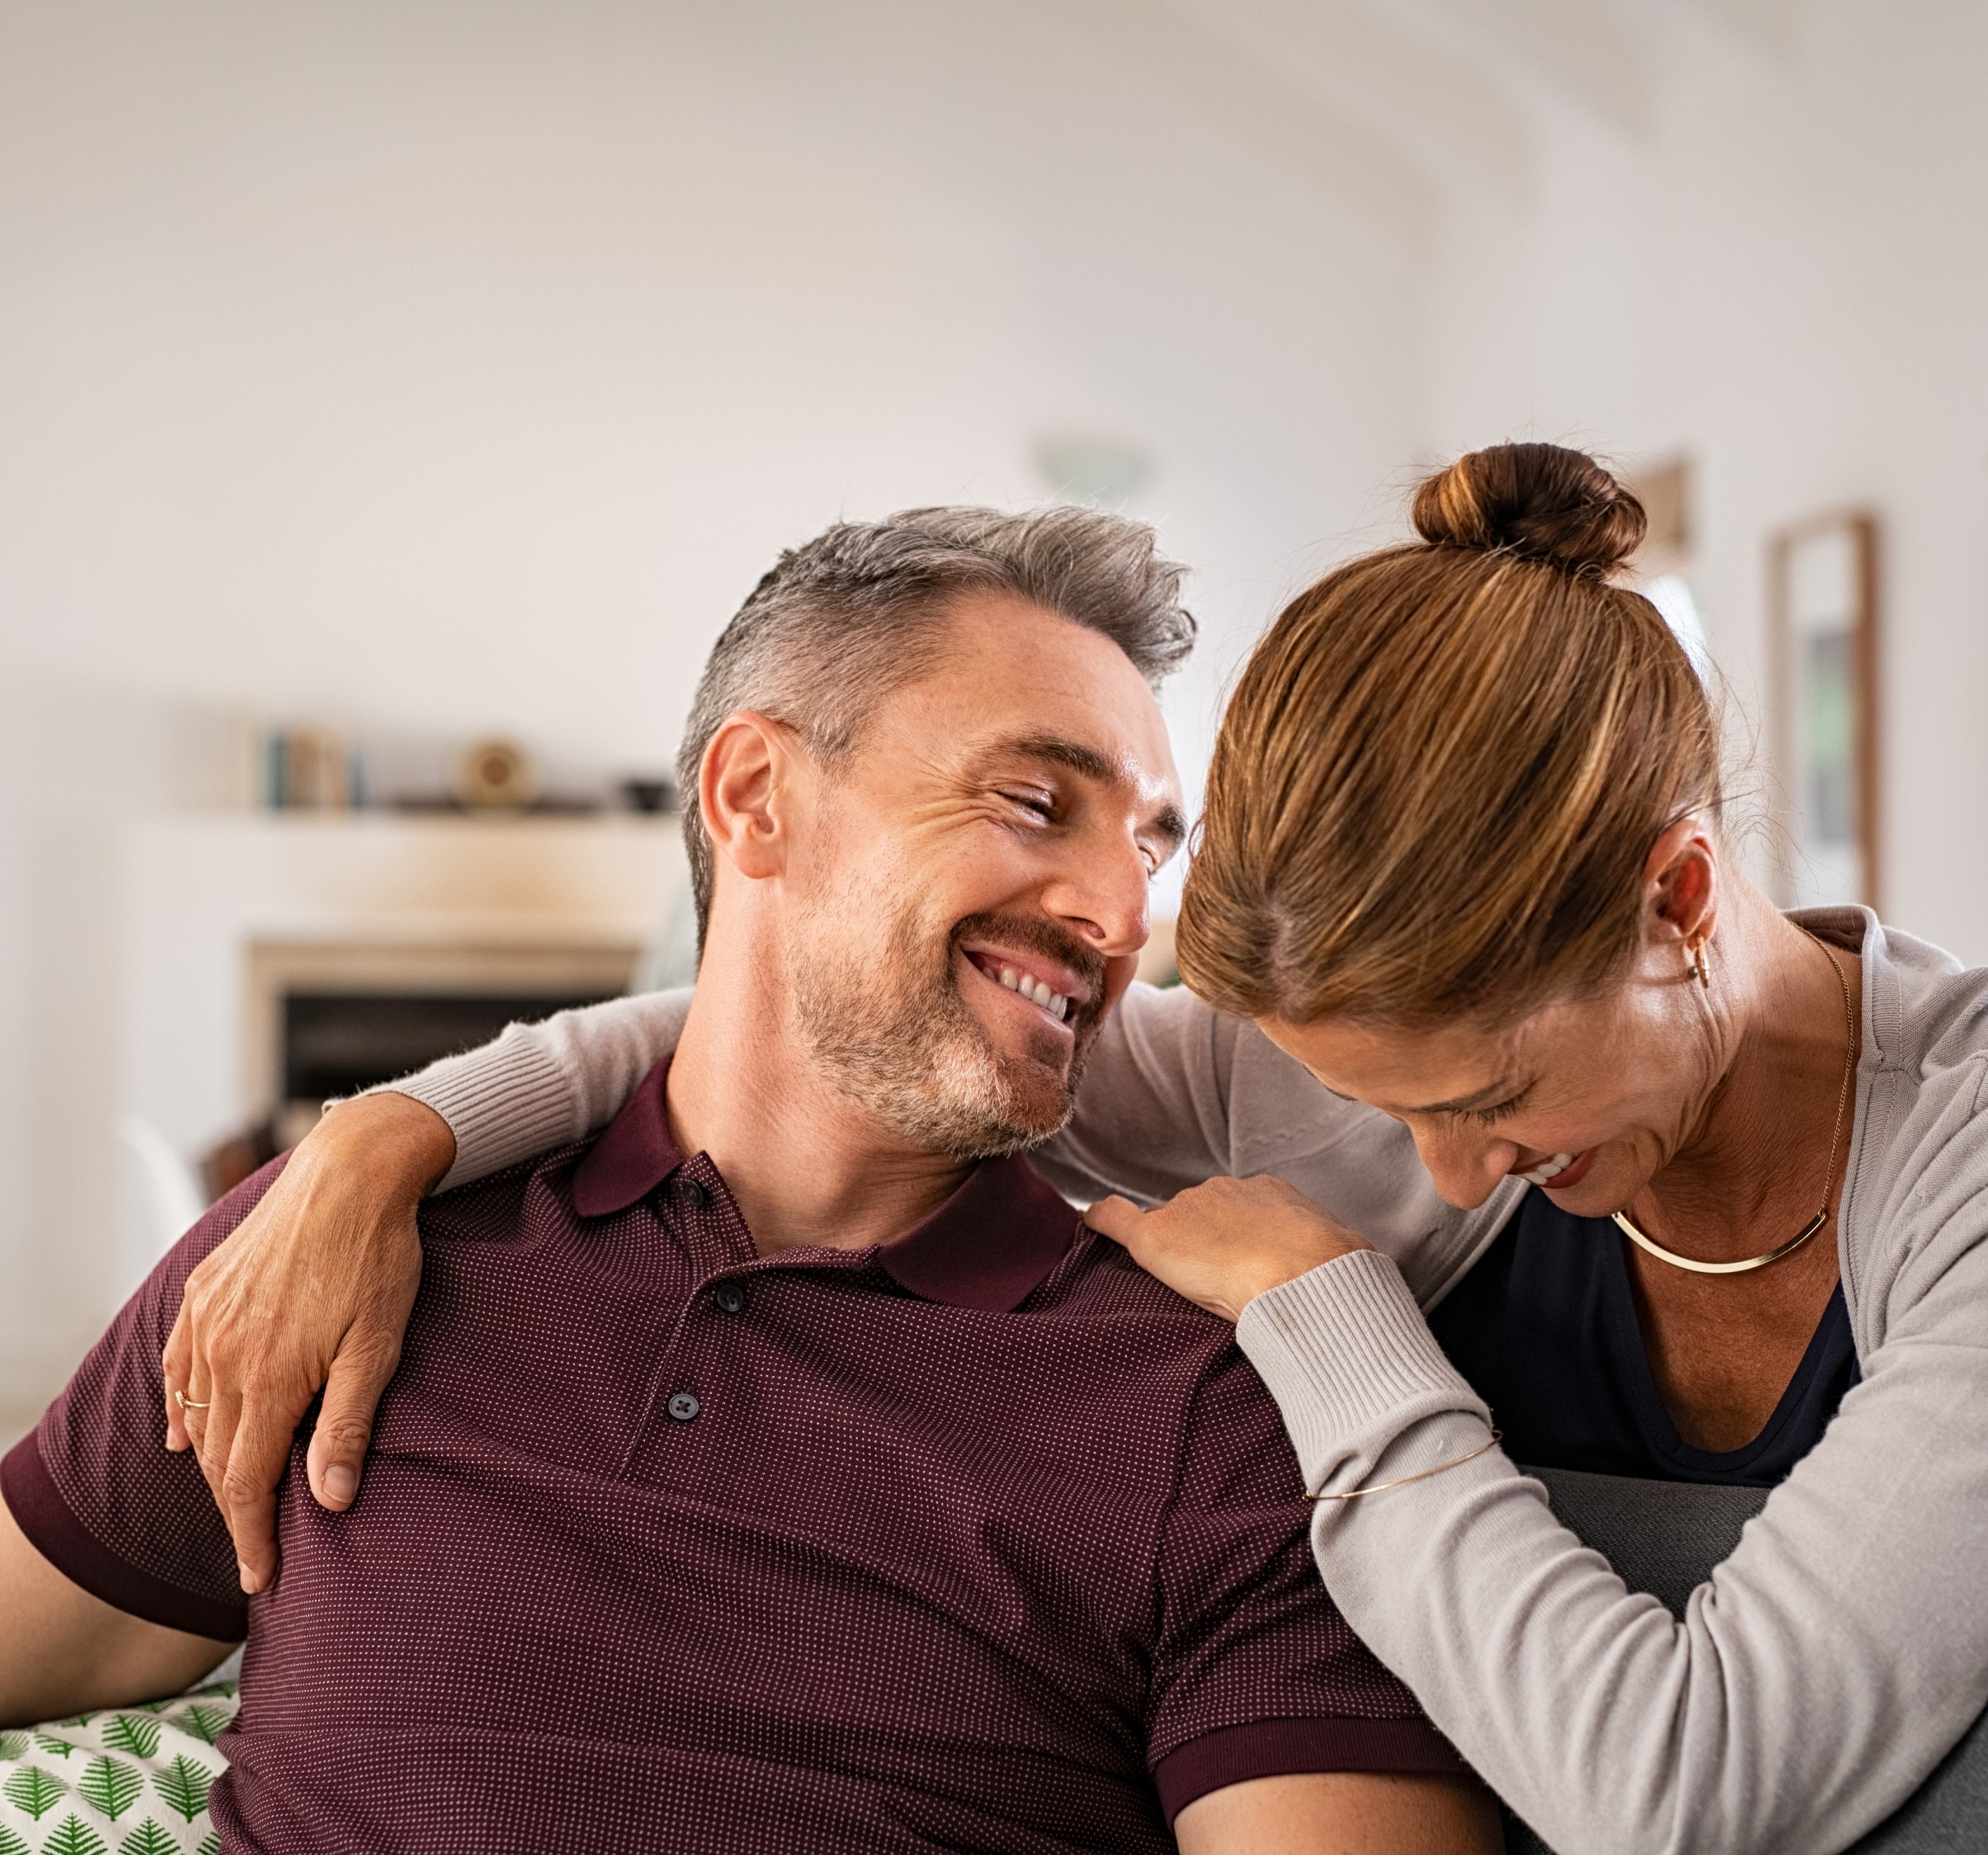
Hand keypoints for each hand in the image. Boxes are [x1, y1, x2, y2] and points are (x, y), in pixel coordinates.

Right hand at [162, 1092, 452, 1592]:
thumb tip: (332, 1499)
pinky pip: (178, 1367)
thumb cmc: (376, 1256)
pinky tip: (188, 1431)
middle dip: (235, 1510)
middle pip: (219, 1457)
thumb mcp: (377, 1345)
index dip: (252, 1535)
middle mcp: (224, 1356)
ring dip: (212, 1462)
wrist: (350, 1172)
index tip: (259, 1577)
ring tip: (233, 1499)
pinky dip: (182, 1406)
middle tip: (252, 1550)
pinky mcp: (204, 1293)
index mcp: (268, 1378)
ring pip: (197, 1415)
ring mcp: (208, 1323)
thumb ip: (348, 1423)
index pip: (248, 1481)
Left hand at [1086, 1175, 1371, 1322]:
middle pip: (1202, 1216)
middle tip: (1221, 1285)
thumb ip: (1317, 1254)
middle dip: (1206, 1245)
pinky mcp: (1156, 1235)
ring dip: (1177, 1252)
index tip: (1243, 1264)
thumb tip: (1335, 1272)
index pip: (1241, 1211)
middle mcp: (1224, 1190)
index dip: (1238, 1240)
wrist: (1304, 1276)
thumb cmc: (1330, 1274)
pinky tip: (1088, 1224)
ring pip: (1171, 1227)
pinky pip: (1116, 1217)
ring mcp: (1188, 1209)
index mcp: (1269, 1192)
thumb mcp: (1336, 1254)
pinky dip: (1101, 1220)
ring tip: (1193, 1289)